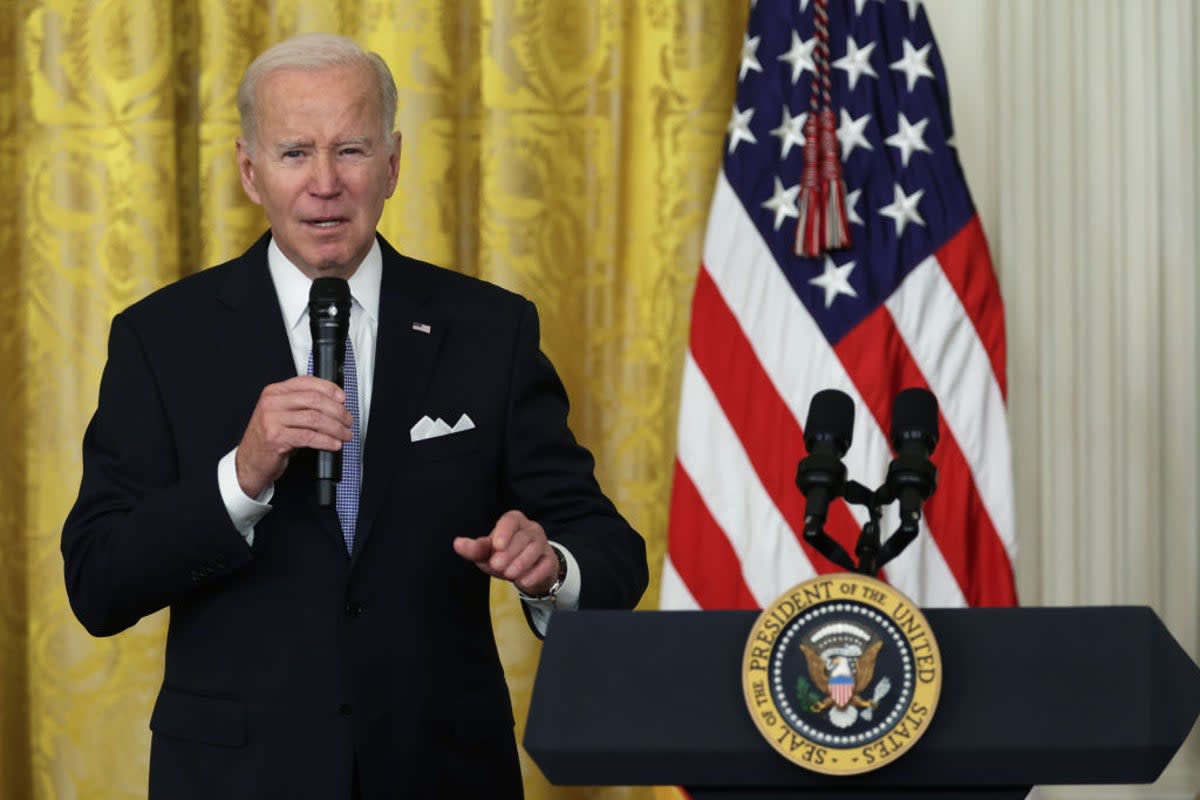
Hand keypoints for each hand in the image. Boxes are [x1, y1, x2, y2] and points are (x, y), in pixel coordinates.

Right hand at [235, 375, 352, 496]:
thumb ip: (302, 405)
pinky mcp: (275, 438)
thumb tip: (335, 403)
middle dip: (337, 411)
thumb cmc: (270, 438)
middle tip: (348, 421)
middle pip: (314, 400)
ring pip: (314, 418)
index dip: (330, 389)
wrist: (250, 462)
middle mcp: (272, 402)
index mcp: (275, 392)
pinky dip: (326, 440)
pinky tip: (334, 444)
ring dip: (336, 428)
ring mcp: (272, 419)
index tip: (343, 399)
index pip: (307, 382)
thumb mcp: (283, 415)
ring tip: (345, 435)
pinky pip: (309, 436)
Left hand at [453, 510, 559, 595]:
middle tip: (496, 565)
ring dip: (521, 563)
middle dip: (509, 552)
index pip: (511, 520)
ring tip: (508, 574)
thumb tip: (457, 543)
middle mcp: (531, 529)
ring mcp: (543, 544)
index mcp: (513, 521)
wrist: (525, 572)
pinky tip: (522, 582)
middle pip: (523, 537)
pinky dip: (534, 574)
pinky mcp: (550, 560)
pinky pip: (545, 564)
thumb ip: (474, 549)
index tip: (496, 545)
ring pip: (535, 549)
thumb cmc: (503, 557)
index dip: (504, 532)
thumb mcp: (486, 553)